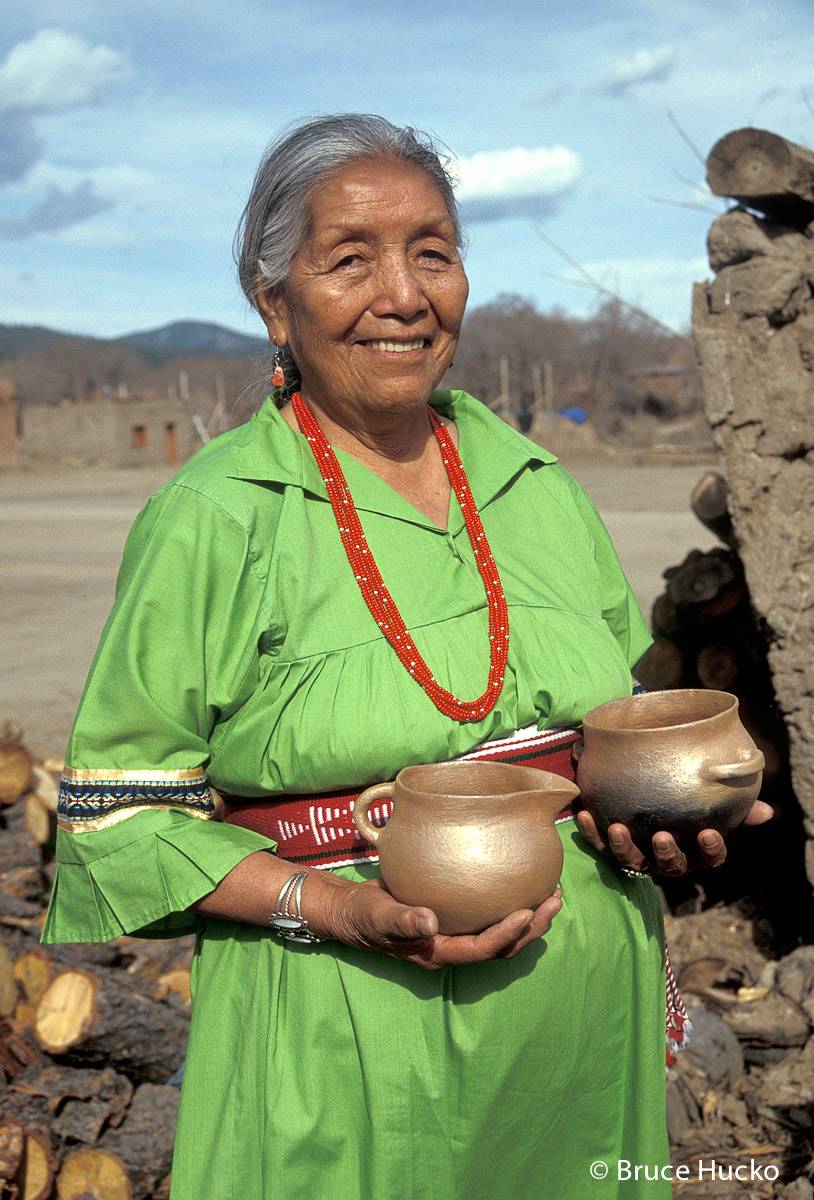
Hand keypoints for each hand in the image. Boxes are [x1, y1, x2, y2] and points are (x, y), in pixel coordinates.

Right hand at [320, 877, 562, 969]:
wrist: (352, 911)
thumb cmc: (363, 915)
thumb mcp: (378, 915)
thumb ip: (402, 920)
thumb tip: (429, 921)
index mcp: (438, 953)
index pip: (480, 949)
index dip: (506, 934)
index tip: (527, 911)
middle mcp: (452, 948)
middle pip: (502, 947)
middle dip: (531, 928)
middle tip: (554, 900)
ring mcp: (455, 934)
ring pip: (501, 934)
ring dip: (529, 919)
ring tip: (551, 894)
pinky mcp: (456, 918)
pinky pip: (488, 916)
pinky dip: (510, 903)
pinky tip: (522, 882)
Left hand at [576, 800, 773, 876]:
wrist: (640, 798)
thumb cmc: (682, 804)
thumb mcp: (708, 806)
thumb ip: (736, 808)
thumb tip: (768, 810)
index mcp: (693, 849)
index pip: (709, 858)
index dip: (711, 850)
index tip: (709, 834)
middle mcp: (665, 858)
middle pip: (669, 866)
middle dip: (666, 853)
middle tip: (662, 837)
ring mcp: (636, 856)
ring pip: (630, 861)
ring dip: (622, 846)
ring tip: (616, 828)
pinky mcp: (608, 848)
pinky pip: (598, 844)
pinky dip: (590, 831)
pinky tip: (582, 814)